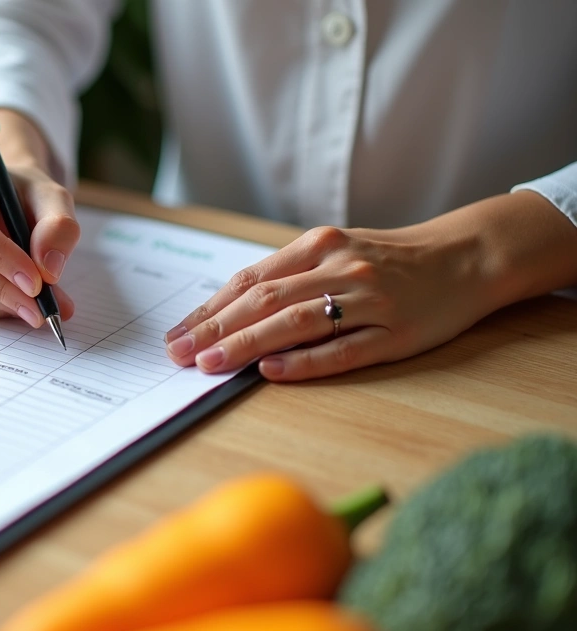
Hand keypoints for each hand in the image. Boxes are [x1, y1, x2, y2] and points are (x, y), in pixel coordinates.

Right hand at [0, 159, 78, 325]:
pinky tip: (16, 299)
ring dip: (1, 303)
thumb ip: (59, 227)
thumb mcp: (53, 198)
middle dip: (3, 290)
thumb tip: (49, 270)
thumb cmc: (25, 195)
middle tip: (43, 307)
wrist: (6, 201)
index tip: (36, 281)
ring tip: (38, 305)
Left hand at [163, 223, 502, 380]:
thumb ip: (287, 277)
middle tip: (179, 354)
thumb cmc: (389, 260)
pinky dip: (302, 362)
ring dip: (246, 345)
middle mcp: (339, 268)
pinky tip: (269, 372)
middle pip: (264, 301)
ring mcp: (368, 301)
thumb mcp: (335, 252)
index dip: (209, 310)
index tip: (176, 334)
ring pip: (295, 323)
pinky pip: (342, 350)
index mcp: (318, 246)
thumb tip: (227, 312)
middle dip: (215, 329)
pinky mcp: (394, 333)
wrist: (466, 257)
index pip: (249, 281)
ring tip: (211, 364)